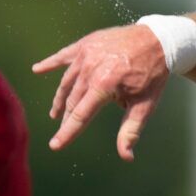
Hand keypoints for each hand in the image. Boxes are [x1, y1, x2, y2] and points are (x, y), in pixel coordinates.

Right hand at [32, 24, 169, 159]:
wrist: (158, 39)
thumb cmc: (152, 74)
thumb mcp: (145, 105)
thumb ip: (130, 130)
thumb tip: (126, 156)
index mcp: (104, 84)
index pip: (81, 114)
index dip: (67, 132)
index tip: (54, 146)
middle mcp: (91, 68)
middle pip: (72, 100)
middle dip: (67, 118)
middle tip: (62, 129)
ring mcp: (86, 54)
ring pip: (67, 82)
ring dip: (61, 98)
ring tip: (56, 112)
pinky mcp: (86, 44)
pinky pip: (64, 55)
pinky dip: (51, 63)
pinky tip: (37, 69)